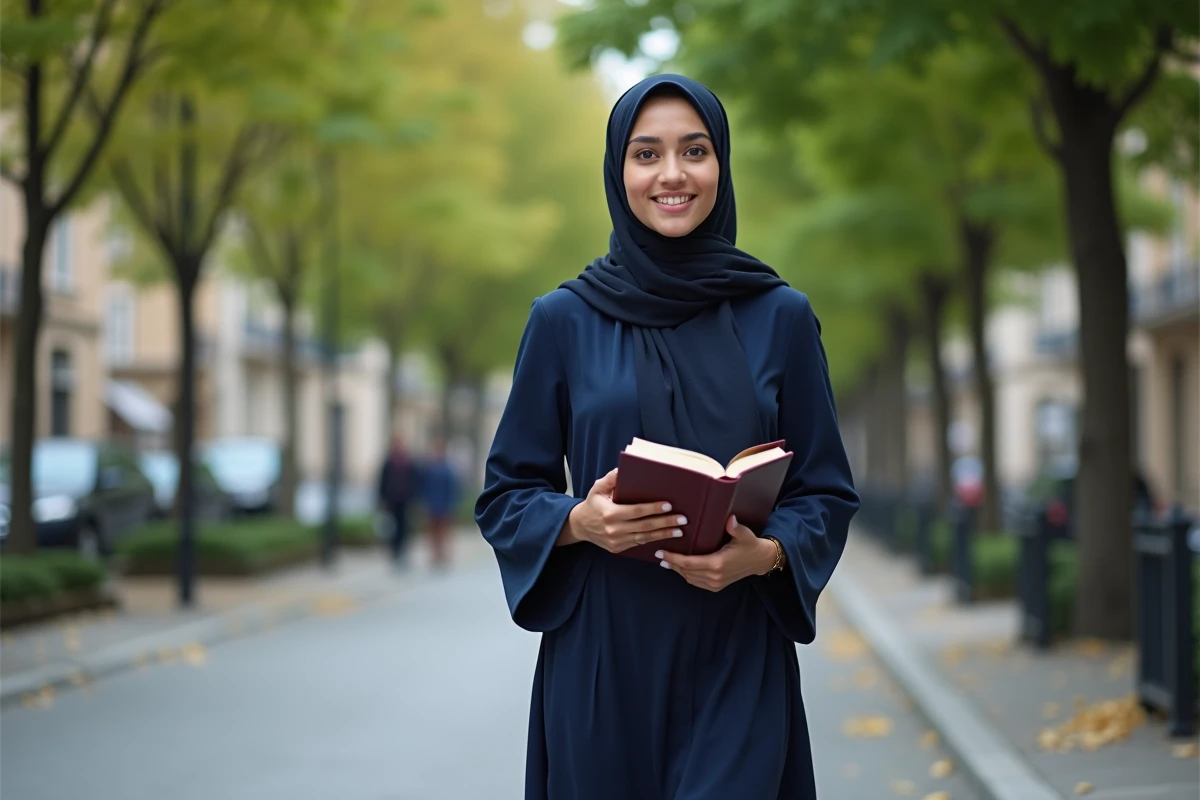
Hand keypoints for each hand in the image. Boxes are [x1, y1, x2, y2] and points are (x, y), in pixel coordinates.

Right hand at [560, 468, 685, 553]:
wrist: (580, 526)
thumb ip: (611, 478)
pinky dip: (653, 541)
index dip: (653, 508)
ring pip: (645, 537)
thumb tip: (624, 470)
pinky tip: (665, 537)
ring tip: (679, 530)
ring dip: (663, 534)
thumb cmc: (592, 504)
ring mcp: (617, 541)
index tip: (669, 505)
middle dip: (665, 522)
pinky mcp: (619, 548)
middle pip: (645, 525)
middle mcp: (614, 529)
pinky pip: (639, 543)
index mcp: (610, 514)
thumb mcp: (598, 488)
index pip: (636, 511)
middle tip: (682, 519)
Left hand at [657, 515, 776, 591]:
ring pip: (689, 578)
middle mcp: (714, 576)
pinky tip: (680, 568)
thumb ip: (735, 528)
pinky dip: (686, 575)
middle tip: (659, 555)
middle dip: (671, 563)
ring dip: (677, 570)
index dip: (673, 558)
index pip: (688, 563)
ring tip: (666, 561)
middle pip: (686, 571)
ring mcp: (715, 583)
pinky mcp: (717, 586)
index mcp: (717, 564)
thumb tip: (730, 519)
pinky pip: (696, 582)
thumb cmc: (750, 545)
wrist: (760, 560)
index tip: (661, 552)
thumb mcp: (744, 534)